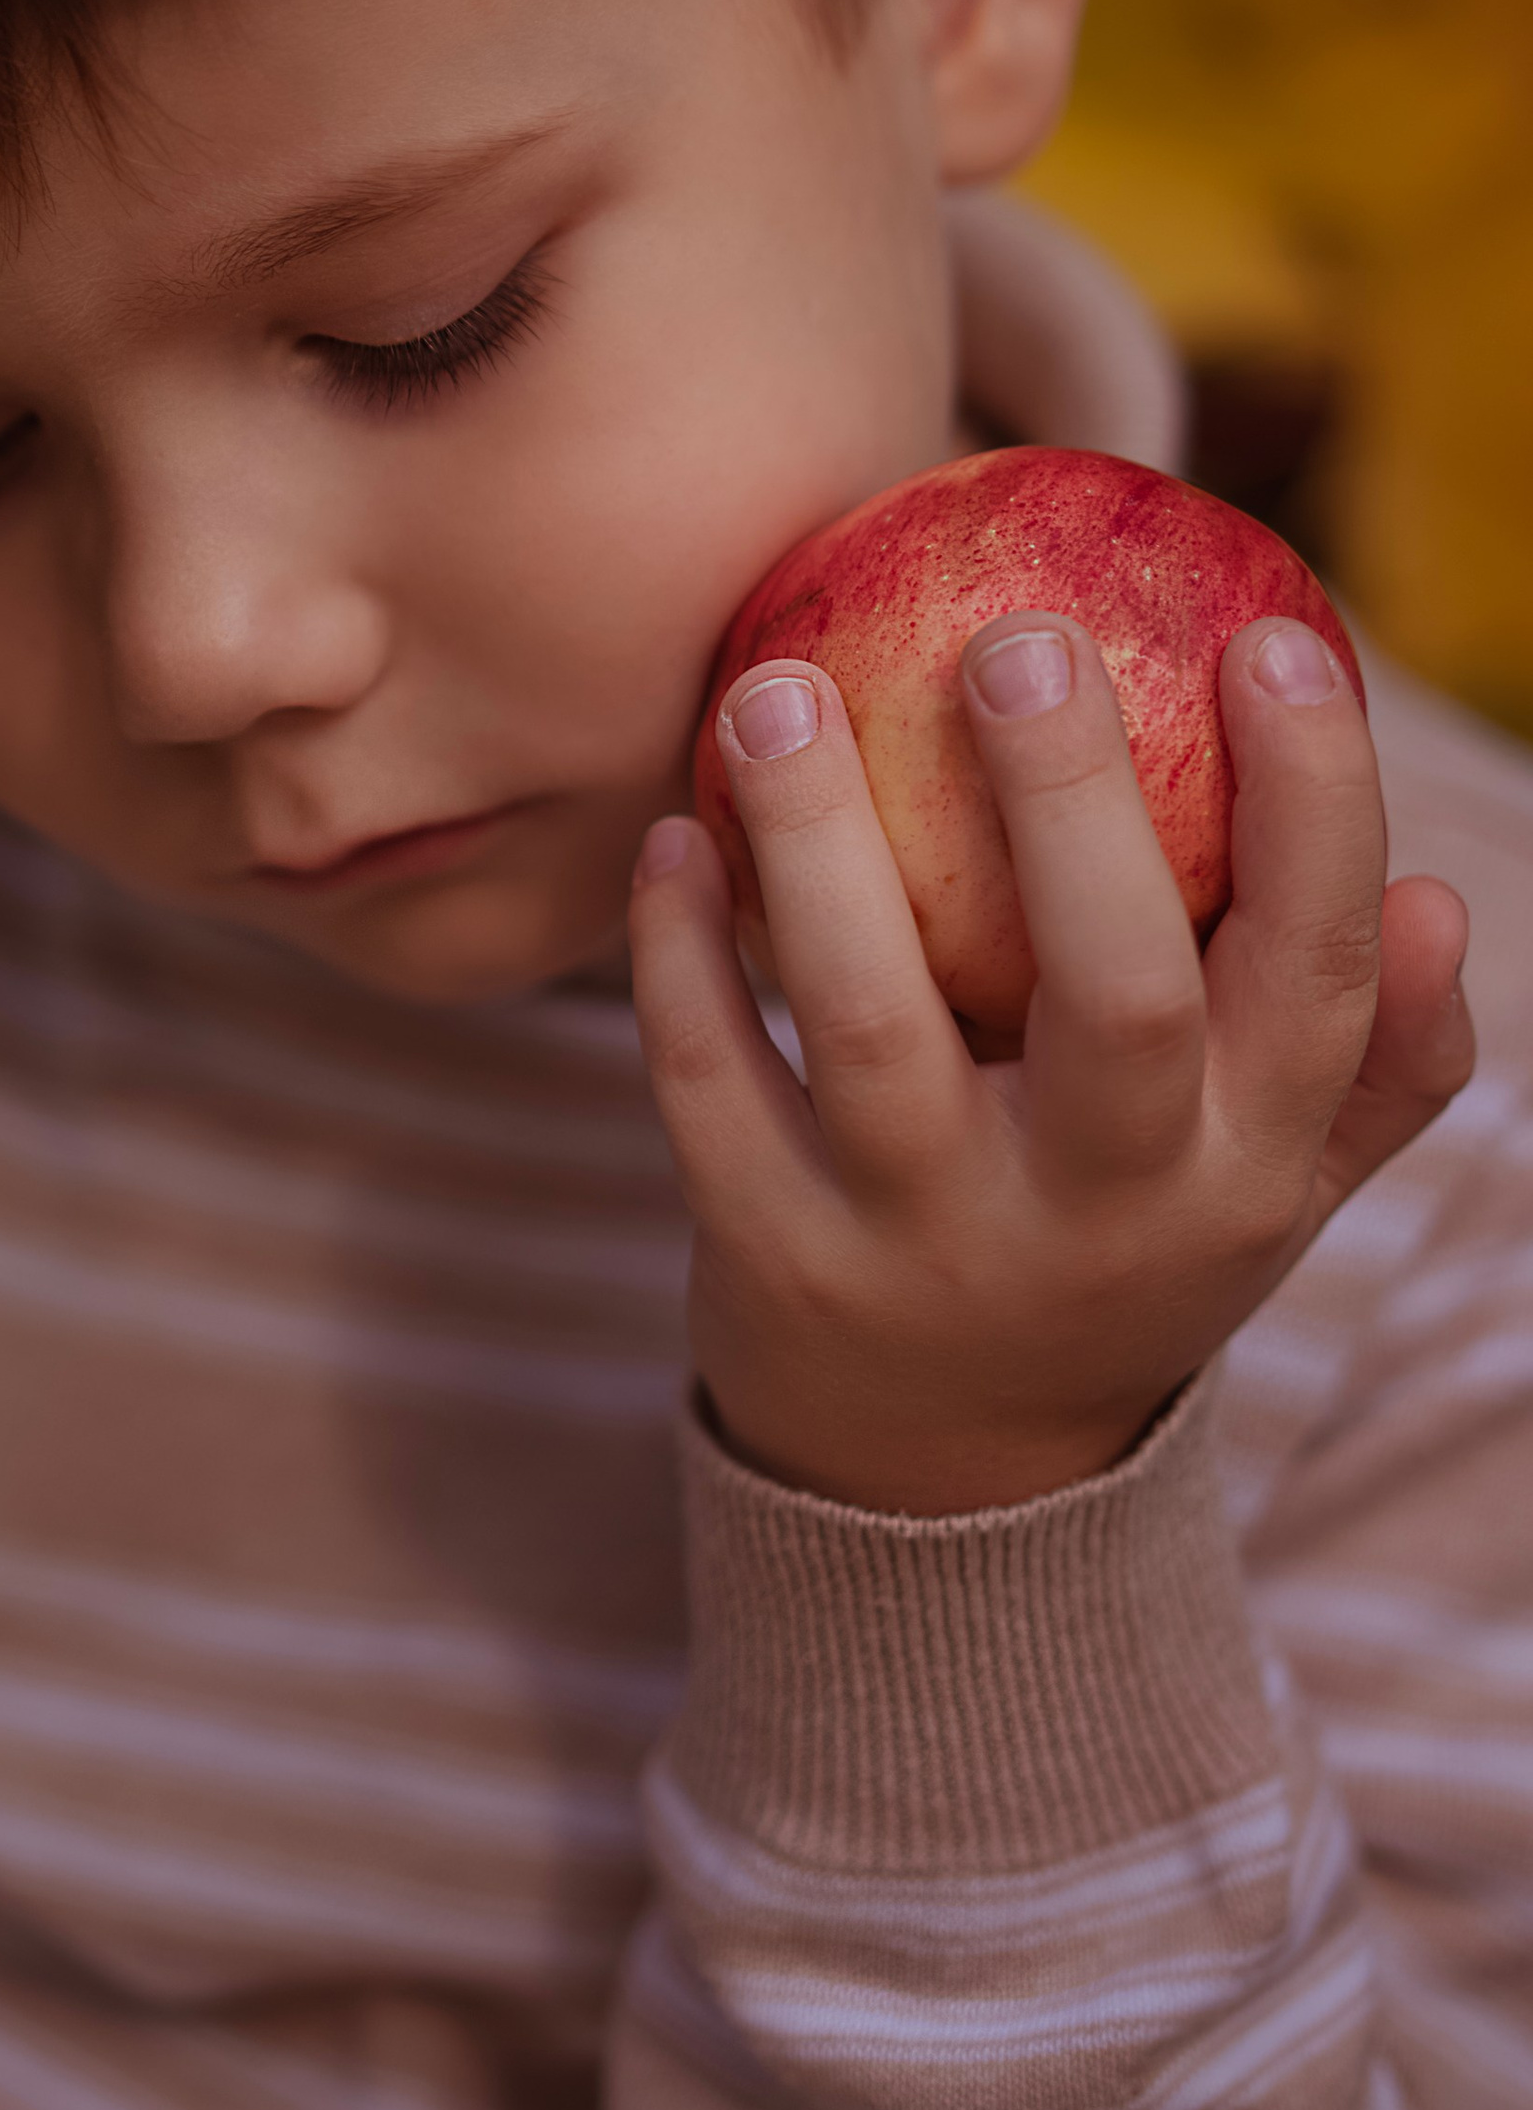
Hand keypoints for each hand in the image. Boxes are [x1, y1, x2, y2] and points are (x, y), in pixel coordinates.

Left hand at [628, 609, 1474, 1516]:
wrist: (942, 1473)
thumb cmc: (1126, 1236)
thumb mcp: (1274, 1178)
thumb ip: (1372, 1052)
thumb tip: (1435, 900)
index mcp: (1244, 1165)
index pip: (1316, 977)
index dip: (1317, 808)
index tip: (1277, 635)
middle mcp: (1101, 1212)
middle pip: (1116, 999)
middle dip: (1076, 809)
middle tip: (1020, 637)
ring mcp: (925, 1243)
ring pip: (871, 1028)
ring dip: (819, 847)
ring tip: (774, 688)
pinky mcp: (771, 1258)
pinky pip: (711, 1084)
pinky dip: (680, 957)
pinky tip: (674, 834)